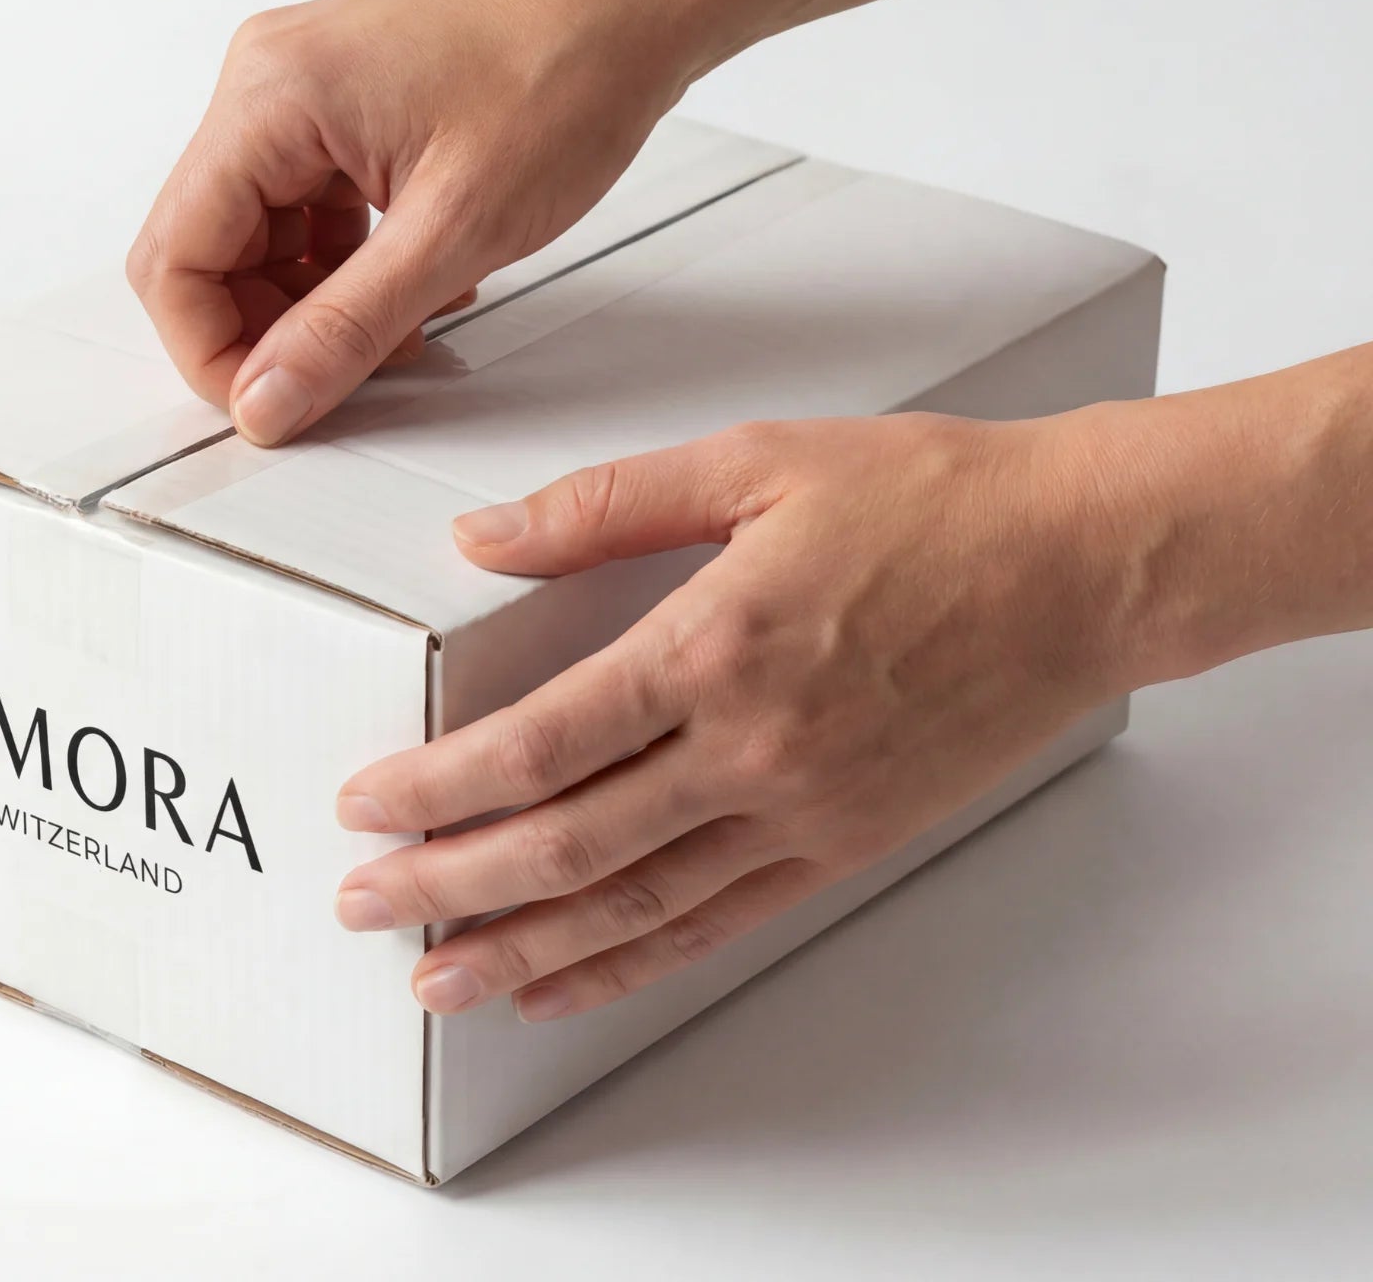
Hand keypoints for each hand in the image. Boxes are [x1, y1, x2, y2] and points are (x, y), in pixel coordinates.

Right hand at [125, 0, 713, 445]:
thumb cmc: (567, 68)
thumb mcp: (455, 231)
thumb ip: (347, 328)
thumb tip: (267, 400)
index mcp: (271, 98)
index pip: (175, 258)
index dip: (211, 353)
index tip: (270, 406)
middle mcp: (269, 82)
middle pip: (208, 248)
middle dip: (266, 331)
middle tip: (339, 380)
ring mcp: (303, 88)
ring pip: (260, 235)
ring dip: (312, 304)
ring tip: (396, 335)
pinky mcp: (344, 103)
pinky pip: (306, 207)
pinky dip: (345, 265)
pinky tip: (410, 288)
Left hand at [331, 408, 1153, 1020]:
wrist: (1085, 564)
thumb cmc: (933, 501)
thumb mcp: (755, 462)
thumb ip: (604, 505)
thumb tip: (481, 537)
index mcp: (715, 644)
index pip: (542, 742)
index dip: (440, 785)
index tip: (366, 807)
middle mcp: (753, 748)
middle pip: (568, 842)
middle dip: (449, 883)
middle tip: (362, 906)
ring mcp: (802, 810)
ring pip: (634, 905)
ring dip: (524, 949)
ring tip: (438, 978)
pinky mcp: (843, 842)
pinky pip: (717, 923)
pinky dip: (631, 963)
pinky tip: (565, 984)